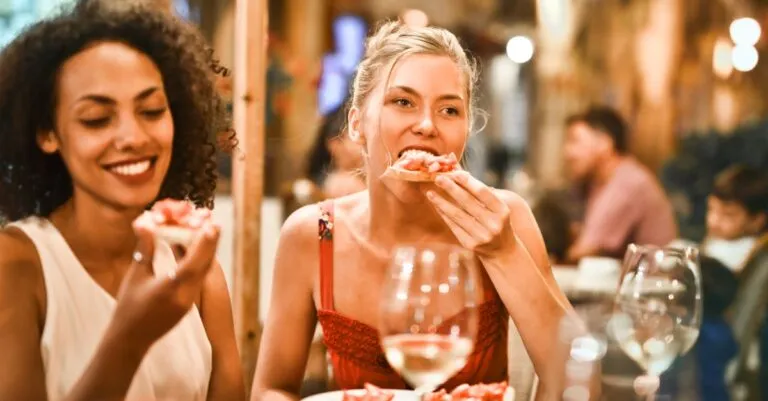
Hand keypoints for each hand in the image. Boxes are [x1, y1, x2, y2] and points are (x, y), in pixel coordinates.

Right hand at [108, 218, 219, 350]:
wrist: (130, 339)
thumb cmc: (128, 306)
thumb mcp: (136, 276)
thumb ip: (145, 249)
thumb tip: (145, 222)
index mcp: (171, 289)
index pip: (193, 263)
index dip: (204, 243)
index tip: (212, 225)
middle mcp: (185, 296)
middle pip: (204, 265)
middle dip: (209, 242)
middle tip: (212, 222)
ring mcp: (190, 301)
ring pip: (204, 271)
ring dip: (206, 251)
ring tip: (208, 231)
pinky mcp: (189, 303)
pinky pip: (199, 278)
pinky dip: (200, 262)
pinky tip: (199, 249)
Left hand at [426, 171, 513, 257]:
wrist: (502, 250)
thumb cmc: (497, 221)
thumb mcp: (496, 207)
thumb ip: (479, 190)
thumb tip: (458, 171)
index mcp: (502, 211)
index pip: (482, 192)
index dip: (467, 182)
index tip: (454, 172)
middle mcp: (493, 224)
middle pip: (468, 202)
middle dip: (451, 189)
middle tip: (438, 178)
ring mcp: (482, 236)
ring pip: (457, 215)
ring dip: (442, 203)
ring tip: (430, 193)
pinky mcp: (470, 245)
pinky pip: (453, 226)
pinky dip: (444, 214)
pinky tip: (437, 206)